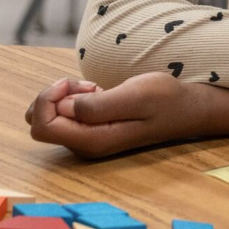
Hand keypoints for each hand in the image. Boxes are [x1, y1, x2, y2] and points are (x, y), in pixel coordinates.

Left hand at [25, 73, 228, 157]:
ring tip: (96, 87)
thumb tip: (65, 108)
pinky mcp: (92, 129)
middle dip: (55, 95)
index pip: (42, 126)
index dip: (48, 99)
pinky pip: (65, 114)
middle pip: (41, 121)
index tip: (75, 83)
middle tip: (87, 84)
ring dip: (66, 95)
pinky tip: (99, 92)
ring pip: (52, 116)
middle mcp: (85, 145)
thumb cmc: (165, 100)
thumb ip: (98, 105)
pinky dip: (74, 97)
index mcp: (92, 141)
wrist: (187, 109)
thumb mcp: (135, 96)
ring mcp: (87, 138)